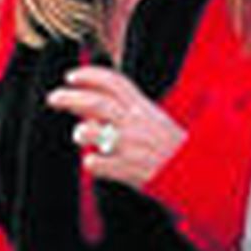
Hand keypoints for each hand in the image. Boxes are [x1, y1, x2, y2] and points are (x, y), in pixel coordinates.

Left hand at [46, 65, 184, 189]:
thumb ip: (126, 113)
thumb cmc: (174, 149)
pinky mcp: (129, 170)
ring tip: (80, 134)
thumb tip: (89, 112)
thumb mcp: (155, 122)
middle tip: (52, 97)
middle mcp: (136, 123)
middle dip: (70, 98)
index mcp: (145, 108)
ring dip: (82, 132)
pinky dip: (92, 164)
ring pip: (93, 132)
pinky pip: (98, 164)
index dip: (90, 76)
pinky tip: (96, 165)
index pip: (114, 82)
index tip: (71, 76)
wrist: (198, 175)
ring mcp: (131, 146)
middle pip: (95, 104)